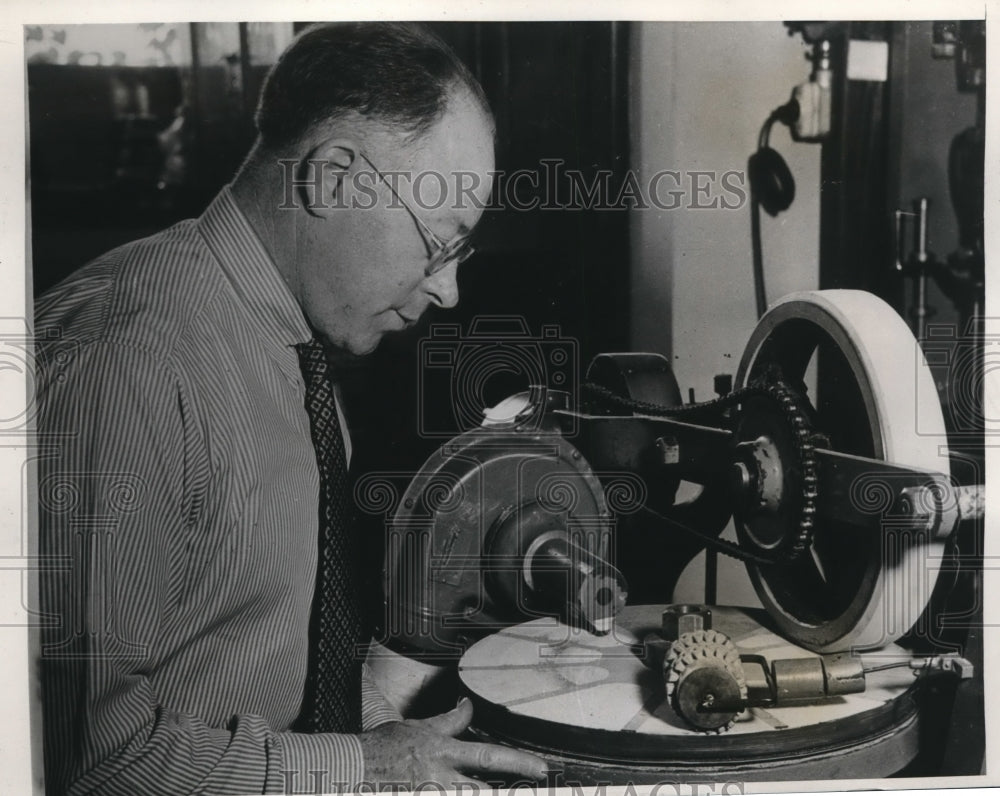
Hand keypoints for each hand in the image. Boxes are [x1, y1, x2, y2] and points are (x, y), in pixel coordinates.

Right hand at [358, 697, 547, 789]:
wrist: (352, 767)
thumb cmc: (384, 748)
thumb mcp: (419, 728)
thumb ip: (447, 722)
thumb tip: (467, 707)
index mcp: (444, 752)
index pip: (488, 756)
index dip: (518, 762)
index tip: (541, 768)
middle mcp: (441, 778)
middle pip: (482, 789)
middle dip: (511, 789)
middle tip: (537, 784)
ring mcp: (430, 792)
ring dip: (487, 794)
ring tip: (517, 795)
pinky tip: (475, 795)